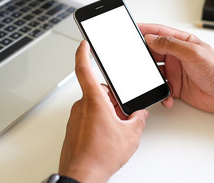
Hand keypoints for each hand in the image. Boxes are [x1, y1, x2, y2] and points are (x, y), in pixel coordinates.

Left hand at [59, 40, 148, 182]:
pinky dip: (99, 121)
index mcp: (94, 101)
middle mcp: (82, 106)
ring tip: (117, 128)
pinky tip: (108, 135)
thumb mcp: (130, 135)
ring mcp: (75, 118)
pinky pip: (88, 117)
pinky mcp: (73, 129)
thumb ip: (137, 119)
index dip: (83, 53)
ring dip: (107, 111)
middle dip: (113, 99)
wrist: (82, 176)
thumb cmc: (100, 156)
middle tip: (123, 113)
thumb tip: (139, 114)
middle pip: (98, 91)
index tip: (84, 43)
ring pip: (94, 105)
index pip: (83, 69)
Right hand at [138, 23, 213, 113]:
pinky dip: (161, 93)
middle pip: (153, 53)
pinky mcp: (175, 87)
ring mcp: (175, 72)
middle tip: (135, 59)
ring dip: (151, 78)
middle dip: (143, 57)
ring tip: (149, 81)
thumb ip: (170, 45)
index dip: (145, 30)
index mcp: (181, 43)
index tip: (131, 29)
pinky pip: (161, 89)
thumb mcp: (192, 53)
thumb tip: (151, 38)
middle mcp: (176, 56)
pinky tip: (166, 96)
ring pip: (154, 72)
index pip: (159, 33)